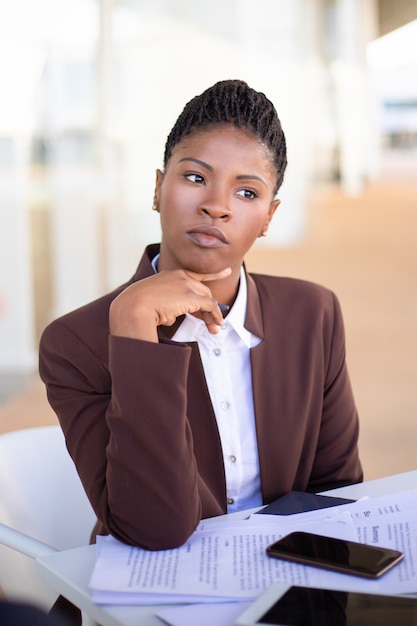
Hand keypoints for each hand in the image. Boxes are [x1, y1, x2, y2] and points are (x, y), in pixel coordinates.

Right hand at [109, 267, 231, 341]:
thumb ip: (164, 306)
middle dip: (210, 307)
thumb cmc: (135, 307)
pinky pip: (210, 306)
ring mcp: (186, 284)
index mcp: (171, 274)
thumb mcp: (151, 302)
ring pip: (208, 299)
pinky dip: (215, 316)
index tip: (225, 272)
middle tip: (214, 323)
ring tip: (215, 329)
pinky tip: (216, 325)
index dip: (213, 275)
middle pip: (203, 291)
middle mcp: (181, 276)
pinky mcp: (191, 296)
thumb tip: (171, 318)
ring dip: (212, 315)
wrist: (132, 306)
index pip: (195, 274)